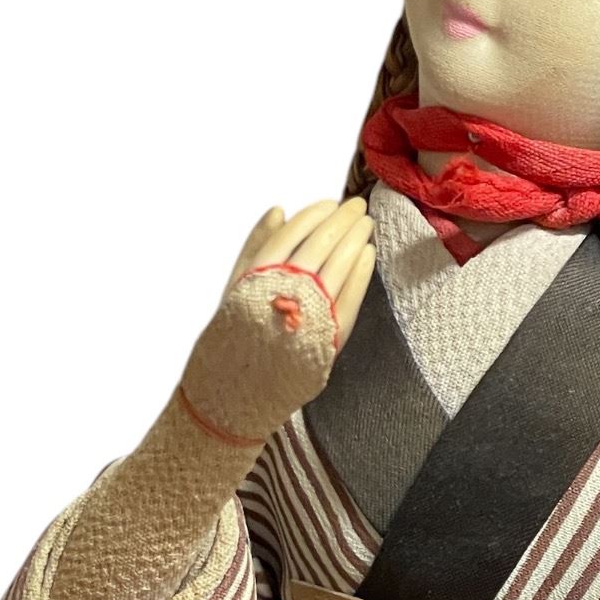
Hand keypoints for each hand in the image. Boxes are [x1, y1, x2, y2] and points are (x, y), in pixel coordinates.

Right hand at [180, 198, 374, 445]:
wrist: (232, 396)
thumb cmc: (230, 339)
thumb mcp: (235, 288)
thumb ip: (255, 247)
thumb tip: (280, 211)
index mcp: (254, 281)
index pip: (290, 236)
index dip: (313, 216)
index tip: (330, 203)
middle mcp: (281, 296)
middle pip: (319, 248)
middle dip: (342, 222)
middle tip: (357, 206)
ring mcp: (307, 319)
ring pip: (338, 269)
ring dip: (355, 242)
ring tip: (366, 226)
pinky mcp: (327, 341)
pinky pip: (350, 300)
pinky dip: (361, 275)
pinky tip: (368, 255)